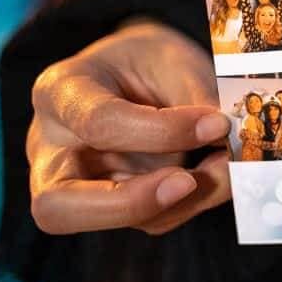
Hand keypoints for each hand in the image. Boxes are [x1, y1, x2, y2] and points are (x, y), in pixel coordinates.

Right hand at [28, 22, 230, 235]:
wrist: (139, 73)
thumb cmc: (148, 61)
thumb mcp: (171, 60)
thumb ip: (194, 99)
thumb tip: (228, 141)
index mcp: (60, 93)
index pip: (98, 124)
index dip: (162, 131)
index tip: (216, 123)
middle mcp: (53, 149)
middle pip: (57, 205)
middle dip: (130, 203)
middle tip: (188, 181)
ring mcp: (80, 186)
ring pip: (117, 221)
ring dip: (184, 201)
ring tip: (227, 163)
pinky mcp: (116, 206)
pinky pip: (154, 219)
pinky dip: (194, 201)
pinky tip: (219, 170)